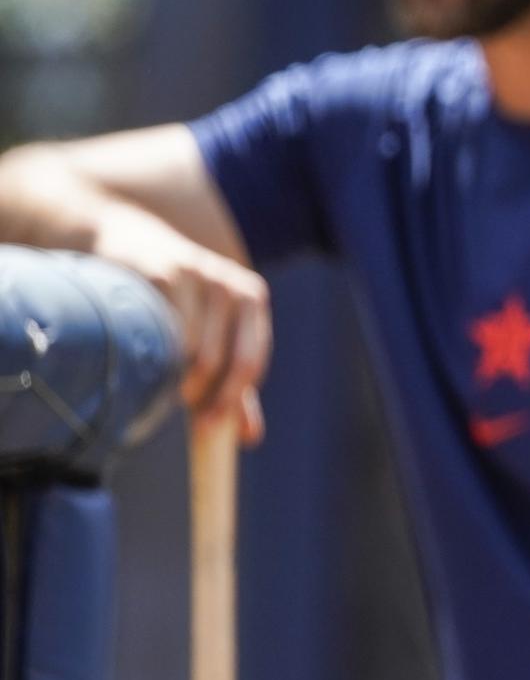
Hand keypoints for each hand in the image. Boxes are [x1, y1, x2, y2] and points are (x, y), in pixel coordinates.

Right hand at [90, 203, 269, 443]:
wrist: (129, 242)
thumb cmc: (178, 297)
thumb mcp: (214, 332)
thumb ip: (235, 382)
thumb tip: (251, 437)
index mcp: (251, 297)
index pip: (249, 362)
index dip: (230, 399)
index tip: (210, 427)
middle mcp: (229, 283)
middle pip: (216, 361)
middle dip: (195, 395)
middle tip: (173, 415)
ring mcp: (195, 275)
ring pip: (186, 350)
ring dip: (169, 380)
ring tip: (153, 391)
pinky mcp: (159, 273)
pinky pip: (159, 330)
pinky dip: (150, 355)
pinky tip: (136, 364)